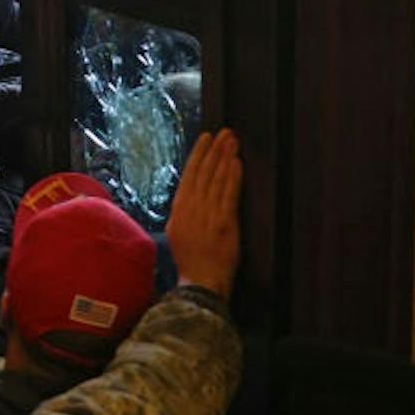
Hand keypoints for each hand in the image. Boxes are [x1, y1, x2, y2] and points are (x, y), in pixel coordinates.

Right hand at [165, 129, 242, 298]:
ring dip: (224, 158)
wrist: (200, 282)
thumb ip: (184, 214)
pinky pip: (228, 194)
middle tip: (223, 132)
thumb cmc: (191, 263)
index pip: (189, 176)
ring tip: (232, 141)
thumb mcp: (178, 234)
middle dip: (213, 150)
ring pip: (216, 179)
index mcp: (179, 210)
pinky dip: (232, 177)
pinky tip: (236, 162)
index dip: (198, 155)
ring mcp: (207, 214)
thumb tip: (190, 197)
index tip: (206, 138)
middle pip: (203, 173)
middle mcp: (191, 208)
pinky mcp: (224, 222)